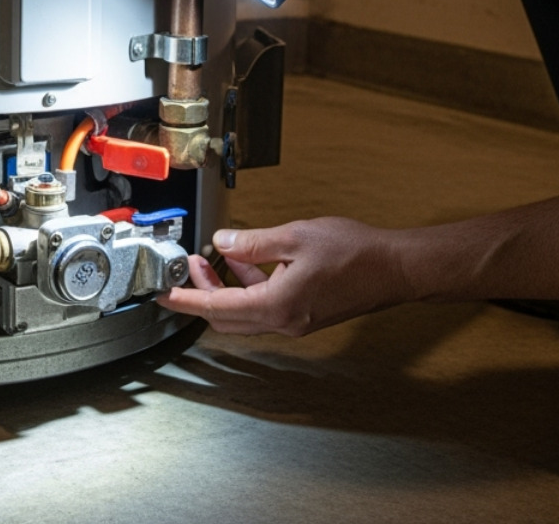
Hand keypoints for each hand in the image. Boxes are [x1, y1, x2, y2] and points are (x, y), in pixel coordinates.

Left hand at [156, 217, 407, 335]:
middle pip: (226, 317)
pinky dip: (249, 288)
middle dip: (201, 293)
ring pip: (245, 313)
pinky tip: (248, 263)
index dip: (185, 300)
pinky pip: (265, 307)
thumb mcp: (295, 236)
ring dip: (225, 289)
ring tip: (211, 259)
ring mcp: (296, 322)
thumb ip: (253, 243)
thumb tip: (222, 243)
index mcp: (277, 305)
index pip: (216, 307)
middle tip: (188, 267)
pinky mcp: (305, 315)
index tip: (163, 296)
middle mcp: (284, 321)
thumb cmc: (355, 253)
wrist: (395, 269)